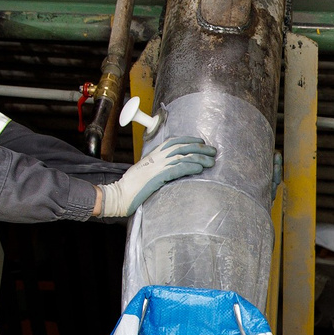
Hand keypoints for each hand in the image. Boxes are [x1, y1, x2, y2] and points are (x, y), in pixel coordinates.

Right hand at [95, 134, 214, 217]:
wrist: (120, 194)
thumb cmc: (131, 185)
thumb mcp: (144, 171)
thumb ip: (157, 166)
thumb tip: (169, 167)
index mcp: (153, 154)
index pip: (173, 141)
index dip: (189, 140)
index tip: (201, 140)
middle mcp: (156, 158)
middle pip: (182, 148)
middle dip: (200, 148)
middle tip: (213, 151)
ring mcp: (157, 167)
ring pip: (182, 157)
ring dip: (199, 158)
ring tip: (211, 161)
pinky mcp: (158, 178)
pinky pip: (177, 170)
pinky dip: (189, 167)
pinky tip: (199, 168)